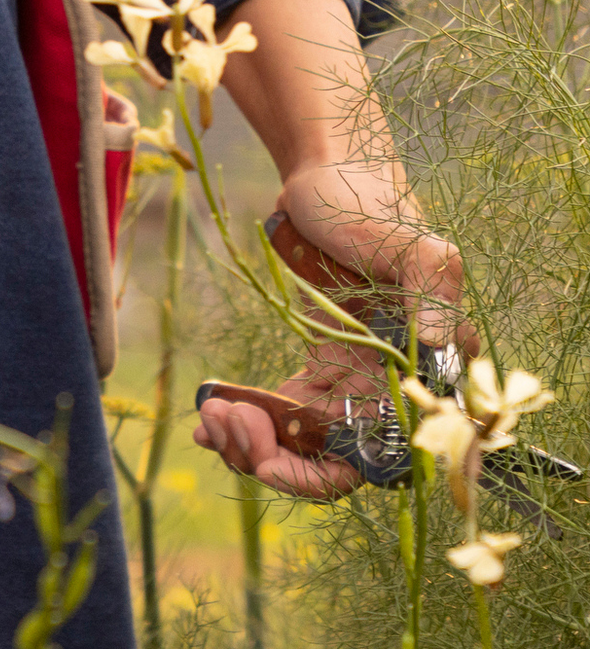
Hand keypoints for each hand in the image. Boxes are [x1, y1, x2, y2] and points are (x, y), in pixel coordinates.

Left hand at [193, 159, 471, 499]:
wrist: (329, 175)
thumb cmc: (370, 204)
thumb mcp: (408, 241)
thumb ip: (431, 288)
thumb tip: (439, 342)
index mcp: (425, 371)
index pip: (382, 455)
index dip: (323, 473)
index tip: (267, 459)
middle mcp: (394, 386)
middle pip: (336, 460)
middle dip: (275, 458)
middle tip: (224, 429)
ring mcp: (357, 377)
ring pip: (307, 442)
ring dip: (254, 441)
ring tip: (209, 418)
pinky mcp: (324, 364)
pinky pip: (289, 412)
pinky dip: (251, 418)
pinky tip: (211, 411)